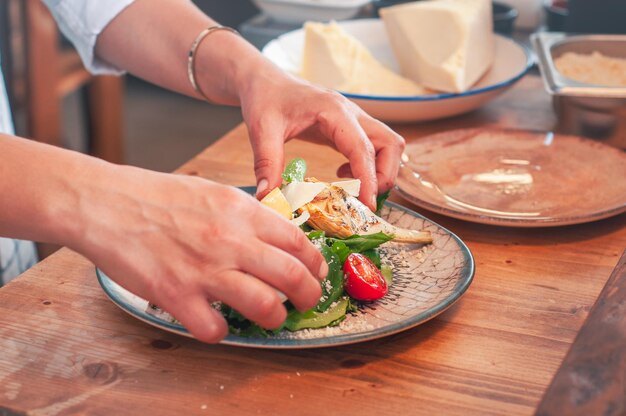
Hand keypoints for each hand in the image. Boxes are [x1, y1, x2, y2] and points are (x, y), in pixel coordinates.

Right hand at [70, 165, 325, 342]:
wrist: (106, 203)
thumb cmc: (156, 196)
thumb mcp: (212, 191)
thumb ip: (245, 214)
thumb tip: (273, 236)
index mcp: (241, 211)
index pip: (297, 241)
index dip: (315, 263)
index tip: (317, 273)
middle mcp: (230, 240)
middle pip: (291, 276)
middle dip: (308, 295)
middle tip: (306, 302)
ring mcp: (204, 269)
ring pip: (264, 306)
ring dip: (274, 317)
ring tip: (271, 317)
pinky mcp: (177, 295)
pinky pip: (214, 329)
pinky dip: (219, 332)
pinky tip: (214, 322)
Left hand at [239, 70, 404, 210]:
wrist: (267, 82)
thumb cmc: (265, 99)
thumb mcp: (261, 130)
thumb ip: (266, 163)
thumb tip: (268, 197)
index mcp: (334, 111)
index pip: (363, 148)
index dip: (368, 179)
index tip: (366, 205)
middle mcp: (352, 113)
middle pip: (391, 145)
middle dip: (384, 176)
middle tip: (361, 199)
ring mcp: (354, 120)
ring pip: (388, 146)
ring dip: (380, 172)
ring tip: (352, 189)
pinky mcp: (349, 128)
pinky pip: (373, 148)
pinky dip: (368, 167)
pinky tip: (342, 175)